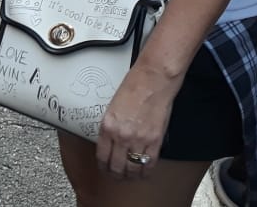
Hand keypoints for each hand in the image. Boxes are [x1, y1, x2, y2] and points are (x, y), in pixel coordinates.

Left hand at [96, 63, 181, 179]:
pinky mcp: (155, 140)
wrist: (153, 80)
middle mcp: (121, 135)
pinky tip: (144, 172)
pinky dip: (146, 171)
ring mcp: (139, 140)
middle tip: (117, 176)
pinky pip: (149, 164)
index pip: (102, 155)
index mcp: (107, 125)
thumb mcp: (113, 106)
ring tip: (130, 176)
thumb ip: (112, 125)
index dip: (103, 166)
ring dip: (131, 176)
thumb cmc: (134, 86)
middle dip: (116, 174)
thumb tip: (112, 140)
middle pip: (116, 166)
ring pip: (132, 169)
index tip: (105, 168)